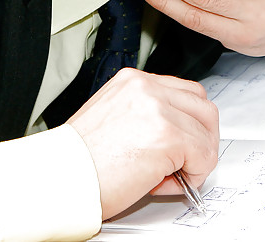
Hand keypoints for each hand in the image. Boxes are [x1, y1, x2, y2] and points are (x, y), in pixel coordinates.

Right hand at [67, 68, 218, 219]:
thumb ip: (144, 118)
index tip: (183, 143)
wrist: (58, 179)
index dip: (188, 123)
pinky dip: (192, 176)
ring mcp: (158, 109)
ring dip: (196, 159)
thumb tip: (174, 134)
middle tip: (184, 163)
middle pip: (203, 108)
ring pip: (206, 133)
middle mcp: (146, 88)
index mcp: (132, 81)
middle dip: (201, 139)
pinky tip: (163, 183)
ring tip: (169, 175)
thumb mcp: (112, 120)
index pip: (184, 92)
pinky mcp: (167, 136)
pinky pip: (203, 156)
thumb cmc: (77, 162)